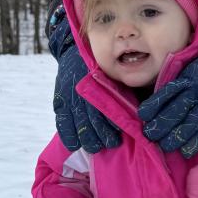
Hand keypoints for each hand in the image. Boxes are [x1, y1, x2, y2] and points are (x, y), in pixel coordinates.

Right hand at [52, 25, 120, 152]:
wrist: (73, 50)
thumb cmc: (100, 65)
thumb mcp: (112, 72)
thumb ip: (122, 89)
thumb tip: (138, 111)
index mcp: (99, 84)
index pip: (107, 108)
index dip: (113, 123)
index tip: (120, 134)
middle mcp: (83, 92)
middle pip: (93, 119)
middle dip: (103, 135)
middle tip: (112, 144)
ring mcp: (69, 97)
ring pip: (78, 123)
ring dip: (87, 138)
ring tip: (94, 148)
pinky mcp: (59, 101)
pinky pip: (62, 121)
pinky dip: (67, 135)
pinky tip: (74, 145)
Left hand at [138, 22, 197, 157]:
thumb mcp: (194, 66)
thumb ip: (181, 81)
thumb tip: (162, 98)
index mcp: (188, 78)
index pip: (165, 95)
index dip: (152, 108)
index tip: (143, 116)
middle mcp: (197, 92)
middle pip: (173, 113)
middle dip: (159, 127)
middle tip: (150, 136)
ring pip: (188, 125)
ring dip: (174, 138)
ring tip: (164, 145)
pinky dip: (196, 143)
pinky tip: (186, 151)